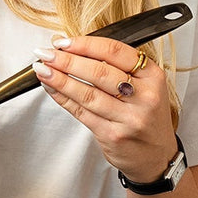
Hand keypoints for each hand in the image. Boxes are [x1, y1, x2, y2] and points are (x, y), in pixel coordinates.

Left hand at [31, 36, 176, 183]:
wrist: (156, 156)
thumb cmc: (145, 115)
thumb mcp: (144, 85)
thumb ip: (115, 66)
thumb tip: (71, 47)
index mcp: (153, 77)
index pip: (115, 52)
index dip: (85, 44)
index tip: (63, 42)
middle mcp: (144, 97)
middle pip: (99, 72)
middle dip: (67, 61)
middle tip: (47, 53)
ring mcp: (129, 118)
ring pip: (87, 93)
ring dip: (60, 79)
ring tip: (42, 69)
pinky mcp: (112, 135)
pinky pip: (81, 112)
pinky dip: (62, 97)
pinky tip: (51, 87)